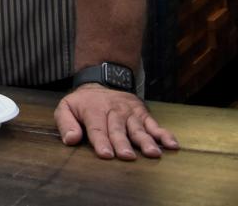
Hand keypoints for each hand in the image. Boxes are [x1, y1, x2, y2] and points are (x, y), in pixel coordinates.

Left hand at [54, 84, 178, 159]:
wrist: (103, 81)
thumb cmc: (84, 102)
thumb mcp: (66, 107)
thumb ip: (65, 123)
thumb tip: (70, 140)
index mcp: (94, 110)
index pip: (97, 128)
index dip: (101, 141)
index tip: (106, 155)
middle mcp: (114, 111)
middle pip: (118, 129)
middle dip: (122, 143)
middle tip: (126, 156)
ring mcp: (130, 113)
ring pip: (138, 128)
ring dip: (146, 141)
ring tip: (152, 153)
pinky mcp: (143, 114)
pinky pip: (155, 125)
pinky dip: (164, 134)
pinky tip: (172, 145)